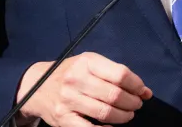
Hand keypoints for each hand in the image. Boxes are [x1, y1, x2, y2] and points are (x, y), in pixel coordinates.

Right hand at [17, 52, 152, 125]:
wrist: (35, 85)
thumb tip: (145, 91)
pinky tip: (112, 126)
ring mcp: (68, 99)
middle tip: (136, 105)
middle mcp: (76, 79)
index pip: (120, 74)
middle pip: (114, 95)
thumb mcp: (88, 63)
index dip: (137, 85)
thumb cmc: (69, 73)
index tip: (143, 92)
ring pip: (105, 112)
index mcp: (86, 62)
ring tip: (128, 115)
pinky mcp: (63, 118)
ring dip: (123, 116)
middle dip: (132, 103)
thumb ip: (114, 73)